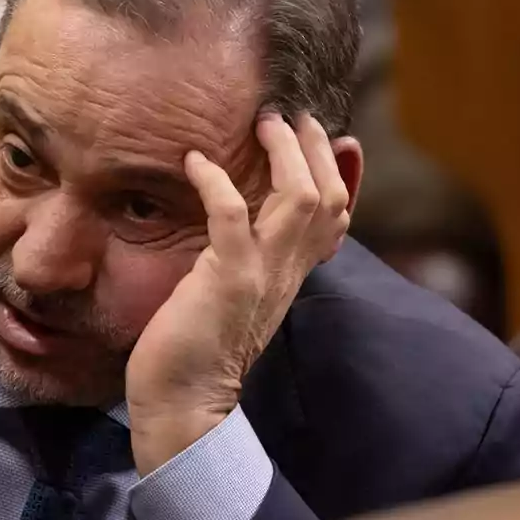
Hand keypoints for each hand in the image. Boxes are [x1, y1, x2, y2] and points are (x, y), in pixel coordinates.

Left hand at [125, 112, 350, 474]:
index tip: (322, 135)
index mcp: (290, 277)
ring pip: (298, 197)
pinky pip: (231, 216)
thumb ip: (246, 264)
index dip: (335, 172)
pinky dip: (214, 181)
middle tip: (293, 113)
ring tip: (263, 122)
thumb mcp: (233, 299)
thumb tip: (238, 230)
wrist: (184, 406)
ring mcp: (261, 275)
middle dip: (315, 148)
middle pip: (328, 197)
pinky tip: (194, 161)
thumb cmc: (195, 352)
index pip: (334, 217)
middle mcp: (286, 273)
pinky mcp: (226, 279)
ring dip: (283, 153)